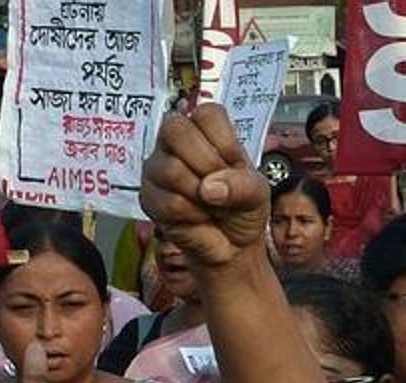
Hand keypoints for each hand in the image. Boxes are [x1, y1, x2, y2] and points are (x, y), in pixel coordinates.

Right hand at [139, 104, 270, 268]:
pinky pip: (168, 202)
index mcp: (206, 130)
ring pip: (172, 170)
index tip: (234, 164)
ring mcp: (157, 167)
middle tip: (220, 187)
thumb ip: (242, 185)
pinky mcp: (148, 196)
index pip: (207, 113)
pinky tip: (198, 217)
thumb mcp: (257, 193)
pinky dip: (192, 215)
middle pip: (176, 130)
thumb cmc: (242, 208)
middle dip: (207, 164)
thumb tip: (209, 188)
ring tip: (211, 204)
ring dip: (201, 196)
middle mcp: (176, 143)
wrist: (232, 245)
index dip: (224, 142)